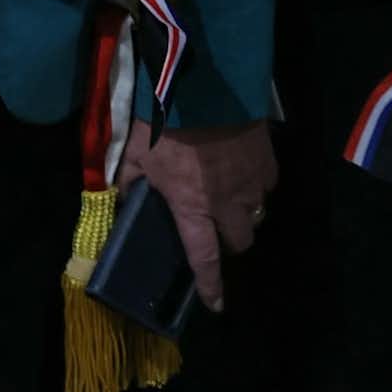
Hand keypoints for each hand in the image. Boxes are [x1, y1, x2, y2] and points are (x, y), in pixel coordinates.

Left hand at [118, 118, 276, 312]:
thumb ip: (129, 186)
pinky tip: (246, 177)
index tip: (217, 305)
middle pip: (242, 240)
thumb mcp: (135, 158)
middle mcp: (228, 203)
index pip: (205, 258)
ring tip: (232, 204)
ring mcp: (253, 179)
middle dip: (231, 243)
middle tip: (217, 232)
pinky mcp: (268, 157)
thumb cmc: (167, 127)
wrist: (208, 87)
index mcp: (194, 209)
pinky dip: (259, 187)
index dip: (211, 285)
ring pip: (259, 213)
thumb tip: (122, 204)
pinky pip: (269, 184)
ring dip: (246, 215)